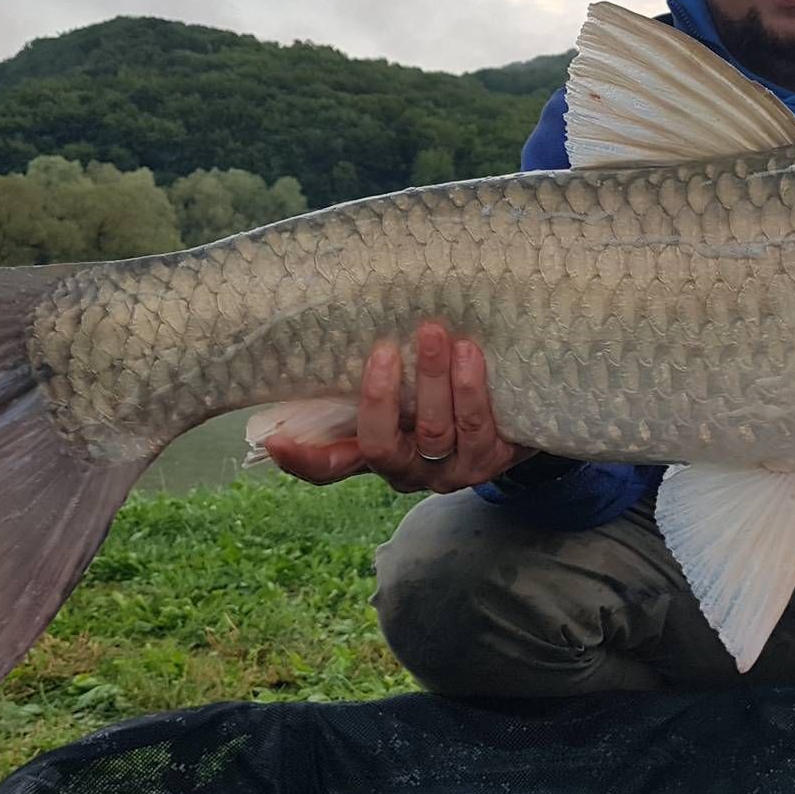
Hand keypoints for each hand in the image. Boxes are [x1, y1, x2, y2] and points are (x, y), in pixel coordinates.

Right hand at [262, 321, 534, 493]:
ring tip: (434, 333)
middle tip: (384, 349)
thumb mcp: (407, 389)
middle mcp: (407, 470)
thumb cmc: (447, 392)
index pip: (329, 466)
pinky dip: (471, 388)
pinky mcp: (490, 462)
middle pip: (382, 445)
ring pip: (433, 431)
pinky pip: (477, 427)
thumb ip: (377, 375)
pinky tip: (471, 354)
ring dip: (432, 380)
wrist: (520, 415)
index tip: (274, 441)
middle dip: (382, 398)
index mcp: (375, 453)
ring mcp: (449, 471)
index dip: (301, 459)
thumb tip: (340, 322)